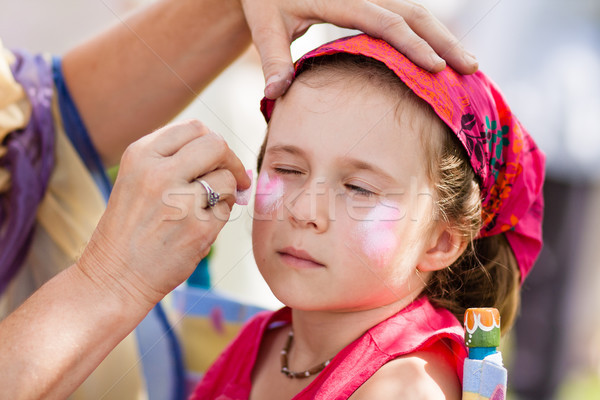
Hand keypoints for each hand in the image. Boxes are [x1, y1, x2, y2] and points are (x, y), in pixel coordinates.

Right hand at [76, 120, 250, 307]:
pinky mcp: (198, 229)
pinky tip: (198, 229)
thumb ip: (174, 161)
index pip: (194, 128)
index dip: (212, 142)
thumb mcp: (137, 180)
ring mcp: (179, 201)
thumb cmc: (129, 230)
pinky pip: (226, 210)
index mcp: (140, 155)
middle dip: (230, 160)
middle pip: (216, 144)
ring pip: (227, 178)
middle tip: (234, 178)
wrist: (113, 278)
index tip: (216, 159)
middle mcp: (158, 172)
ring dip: (226, 192)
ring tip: (205, 209)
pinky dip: (219, 217)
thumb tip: (226, 155)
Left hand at [241, 0, 477, 98]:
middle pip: (413, 12)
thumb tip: (276, 94)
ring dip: (442, 36)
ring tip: (466, 64)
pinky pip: (406, 14)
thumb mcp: (265, 24)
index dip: (412, 44)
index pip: (384, 21)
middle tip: (470, 69)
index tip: (435, 68)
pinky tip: (441, 53)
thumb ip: (273, 58)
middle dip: (444, 40)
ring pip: (416, 10)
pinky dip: (427, 34)